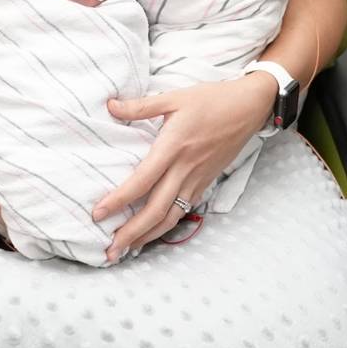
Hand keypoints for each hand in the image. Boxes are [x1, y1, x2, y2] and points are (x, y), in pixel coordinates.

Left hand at [93, 73, 274, 260]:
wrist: (249, 107)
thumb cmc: (211, 100)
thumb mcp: (174, 97)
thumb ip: (140, 106)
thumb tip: (110, 106)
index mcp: (173, 147)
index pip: (141, 180)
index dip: (119, 200)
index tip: (98, 213)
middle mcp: (185, 169)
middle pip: (155, 210)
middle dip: (131, 233)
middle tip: (109, 250)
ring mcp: (197, 179)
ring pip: (171, 216)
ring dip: (147, 236)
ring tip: (126, 249)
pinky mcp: (205, 183)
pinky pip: (183, 210)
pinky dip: (166, 226)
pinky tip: (152, 232)